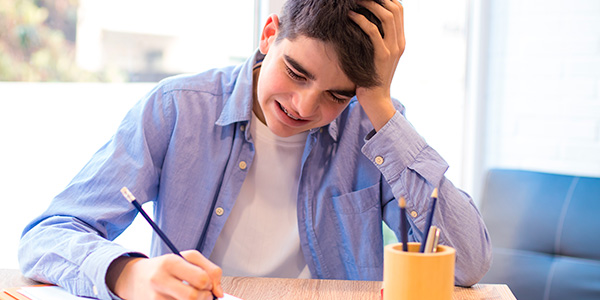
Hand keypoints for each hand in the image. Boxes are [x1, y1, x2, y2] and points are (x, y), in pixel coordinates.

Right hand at [106, 250, 222, 299]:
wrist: (134, 278)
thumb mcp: (187, 258)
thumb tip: (219, 293)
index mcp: (170, 262)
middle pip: (193, 297)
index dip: (210, 284)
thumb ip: (210, 269)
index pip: (201, 279)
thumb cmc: (166, 267)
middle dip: (205, 298)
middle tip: (203, 294)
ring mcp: (153, 297)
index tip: (207, 285)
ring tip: (192, 298)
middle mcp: (159, 279)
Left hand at [349, 0, 404, 130]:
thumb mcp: (377, 57)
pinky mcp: (381, 56)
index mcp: (400, 41)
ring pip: (387, 16)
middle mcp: (399, 43)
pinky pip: (372, 31)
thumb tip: (365, 24)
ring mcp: (392, 49)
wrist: (376, 99)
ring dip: (370, 4)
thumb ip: (376, 41)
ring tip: (355, 1)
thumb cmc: (371, 77)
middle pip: (395, 9)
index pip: (399, 10)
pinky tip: (350, 16)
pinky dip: (361, 19)